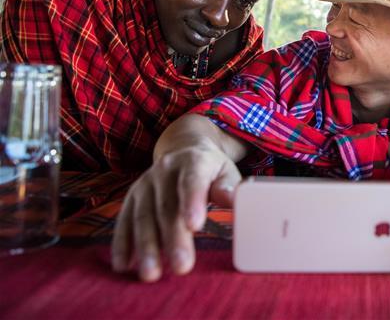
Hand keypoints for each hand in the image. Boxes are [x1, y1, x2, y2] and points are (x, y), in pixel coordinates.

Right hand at [111, 144, 240, 281]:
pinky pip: (124, 222)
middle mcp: (164, 170)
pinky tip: (124, 266)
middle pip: (167, 207)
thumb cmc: (211, 169)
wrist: (184, 149)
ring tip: (151, 274)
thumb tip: (232, 198)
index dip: (192, 203)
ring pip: (143, 217)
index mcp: (193, 161)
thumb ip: (228, 186)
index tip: (195, 227)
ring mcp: (145, 184)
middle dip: (173, 238)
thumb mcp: (226, 171)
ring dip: (146, 247)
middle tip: (182, 267)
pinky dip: (122, 244)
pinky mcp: (131, 198)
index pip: (192, 181)